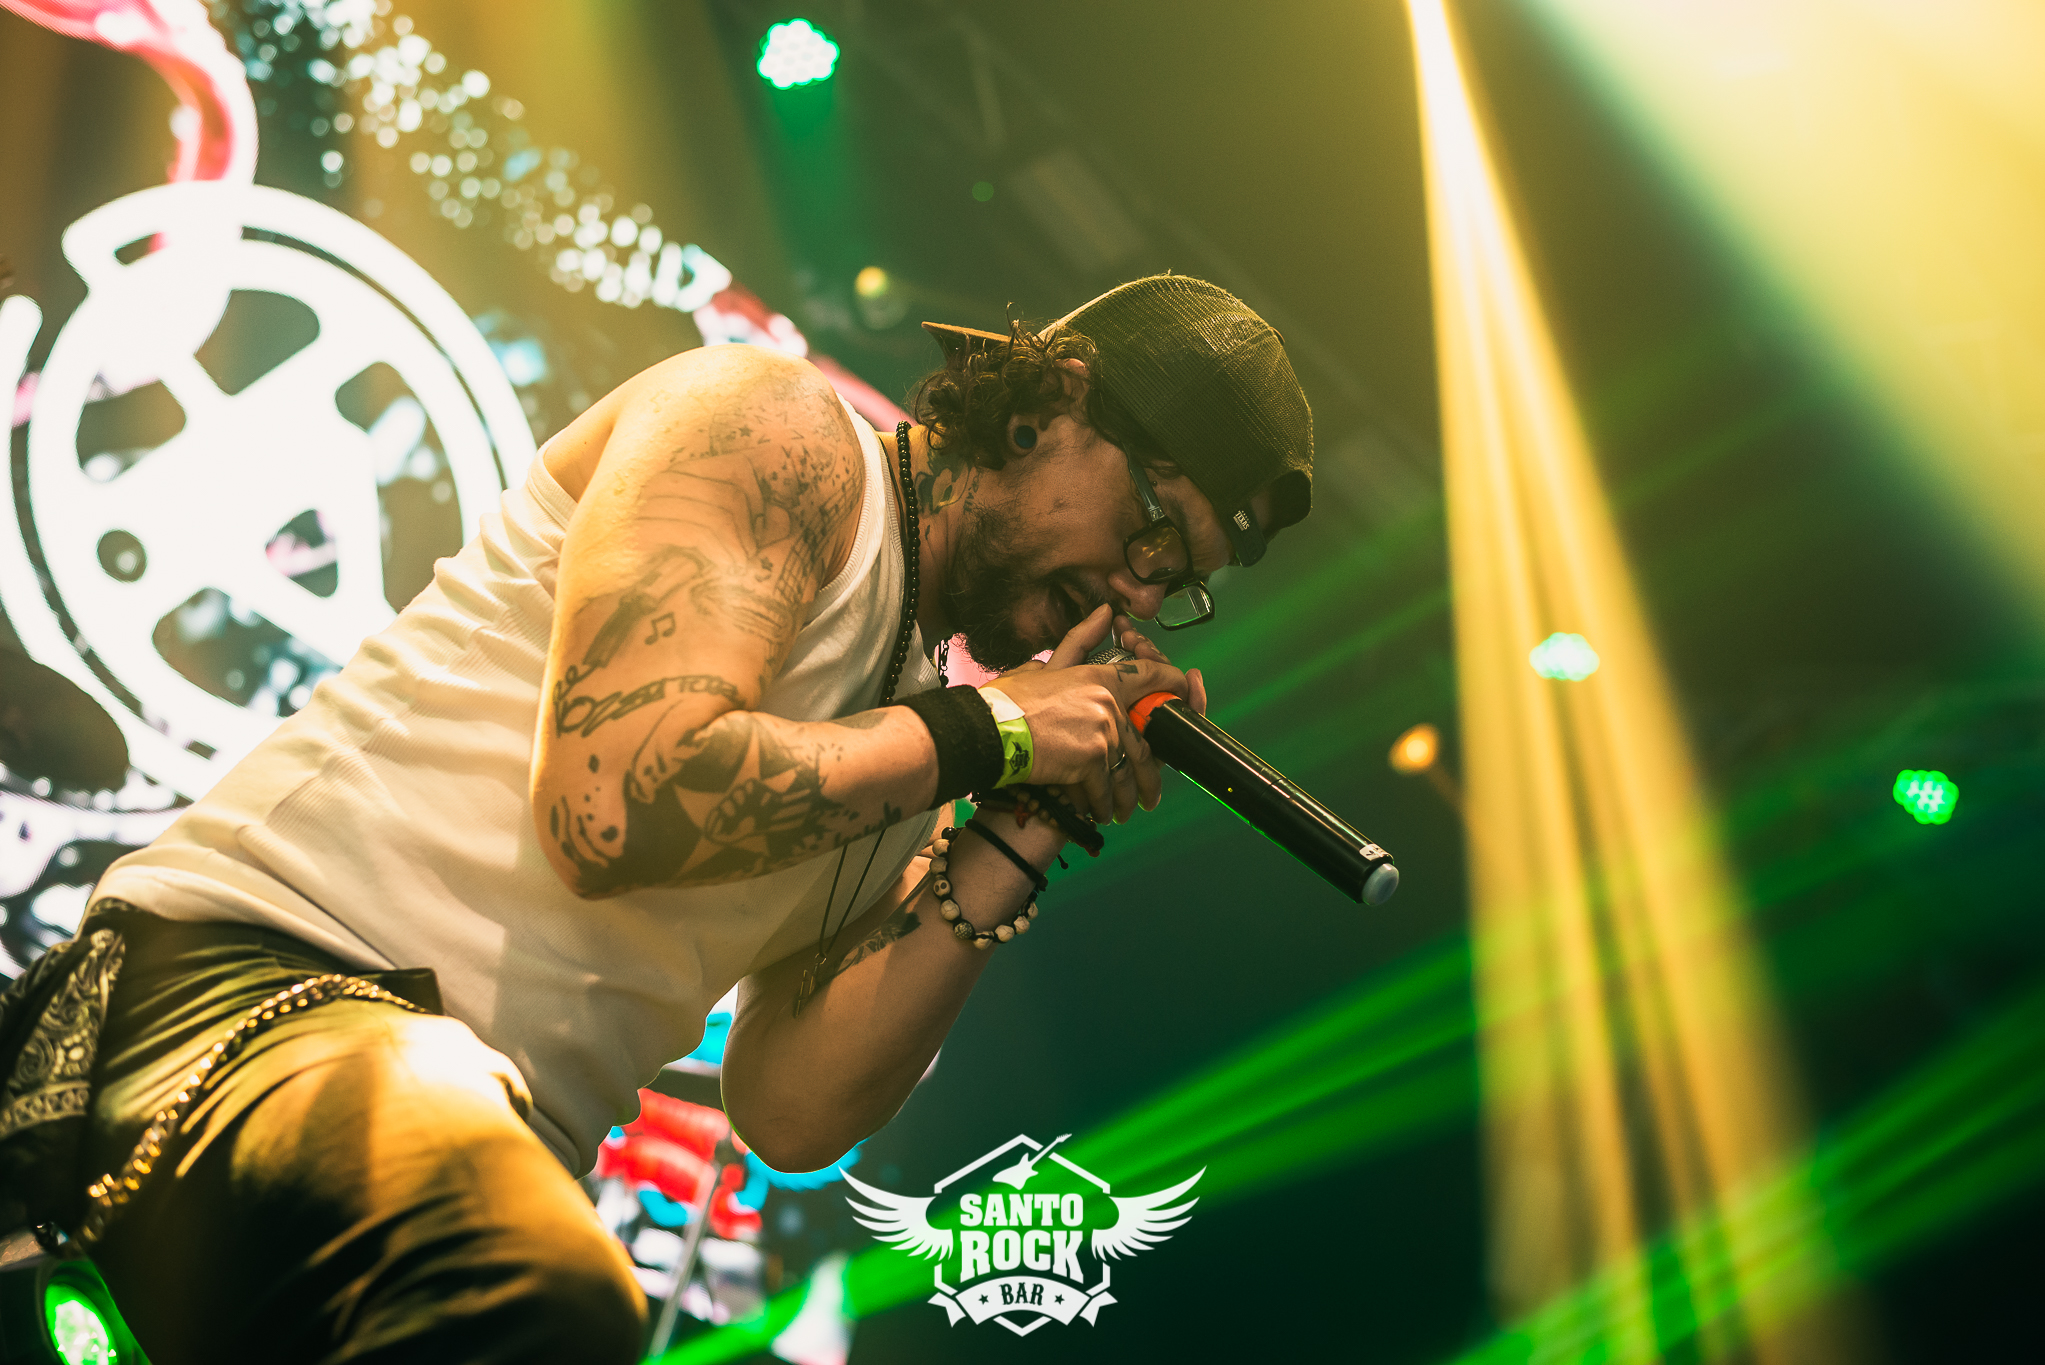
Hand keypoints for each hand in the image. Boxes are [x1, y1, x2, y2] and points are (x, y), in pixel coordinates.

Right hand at [983, 606, 1188, 823]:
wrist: (987, 730)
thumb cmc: (1007, 702)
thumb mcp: (1045, 665)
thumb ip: (1080, 640)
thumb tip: (1104, 612)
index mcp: (1099, 677)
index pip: (1151, 677)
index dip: (1173, 687)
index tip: (1186, 698)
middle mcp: (1108, 702)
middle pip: (1143, 741)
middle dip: (1148, 775)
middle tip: (1149, 795)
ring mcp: (1103, 730)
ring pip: (1128, 770)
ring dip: (1126, 797)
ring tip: (1124, 811)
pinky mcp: (1092, 758)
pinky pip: (1106, 788)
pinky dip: (1103, 806)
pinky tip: (1099, 815)